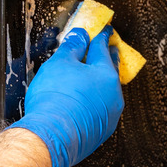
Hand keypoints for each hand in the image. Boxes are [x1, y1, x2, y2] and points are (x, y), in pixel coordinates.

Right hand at [8, 27, 123, 166]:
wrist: (52, 136)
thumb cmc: (55, 100)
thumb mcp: (60, 64)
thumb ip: (73, 47)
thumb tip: (80, 36)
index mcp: (106, 75)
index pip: (103, 49)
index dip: (101, 37)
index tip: (104, 30)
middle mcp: (113, 95)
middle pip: (110, 71)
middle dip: (107, 59)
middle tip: (108, 49)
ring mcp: (110, 115)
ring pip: (107, 92)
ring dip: (100, 83)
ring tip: (93, 76)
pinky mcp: (101, 131)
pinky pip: (100, 110)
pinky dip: (94, 102)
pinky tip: (84, 102)